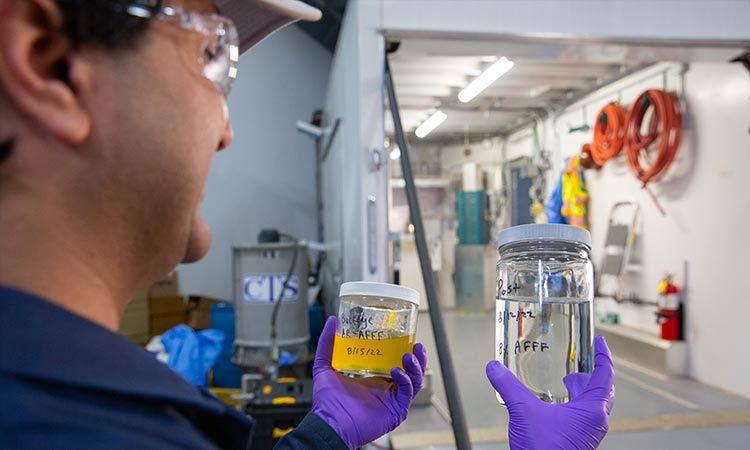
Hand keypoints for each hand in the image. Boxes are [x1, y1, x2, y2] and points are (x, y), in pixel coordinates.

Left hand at [312, 316, 426, 449]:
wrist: (329, 422)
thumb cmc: (327, 403)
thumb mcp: (325, 366)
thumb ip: (327, 344)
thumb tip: (331, 321)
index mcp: (374, 380)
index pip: (396, 364)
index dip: (403, 351)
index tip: (405, 338)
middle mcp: (386, 390)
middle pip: (411, 372)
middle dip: (417, 358)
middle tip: (416, 345)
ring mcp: (392, 401)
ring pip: (414, 382)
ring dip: (415, 367)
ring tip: (408, 355)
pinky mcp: (395, 410)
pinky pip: (407, 393)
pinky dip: (405, 380)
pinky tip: (396, 371)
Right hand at [486, 335, 614, 449]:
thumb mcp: (523, 411)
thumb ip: (508, 386)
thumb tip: (494, 367)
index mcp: (591, 411)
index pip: (605, 375)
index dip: (603, 356)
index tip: (600, 341)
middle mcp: (595, 422)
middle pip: (602, 390)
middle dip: (593, 373)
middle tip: (582, 360)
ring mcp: (587, 434)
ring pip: (592, 405)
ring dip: (582, 390)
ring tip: (567, 382)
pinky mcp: (578, 442)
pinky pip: (582, 418)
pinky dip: (574, 405)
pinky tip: (555, 405)